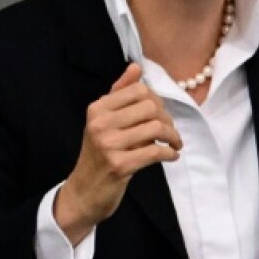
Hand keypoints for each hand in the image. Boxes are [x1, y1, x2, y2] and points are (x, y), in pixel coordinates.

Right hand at [54, 63, 181, 242]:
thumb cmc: (99, 154)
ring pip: (156, 127)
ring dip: (173, 137)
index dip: (157, 101)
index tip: (161, 115)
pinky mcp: (120, 165)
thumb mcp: (104, 121)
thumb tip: (136, 66)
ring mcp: (109, 144)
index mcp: (97, 109)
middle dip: (168, 119)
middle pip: (151, 106)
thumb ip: (120, 93)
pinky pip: (156, 151)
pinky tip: (171, 156)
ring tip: (174, 144)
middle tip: (170, 132)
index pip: (139, 90)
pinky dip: (170, 153)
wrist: (84, 191)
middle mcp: (100, 123)